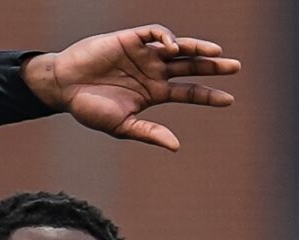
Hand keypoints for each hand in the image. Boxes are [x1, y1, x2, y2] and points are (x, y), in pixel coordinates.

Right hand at [23, 25, 239, 149]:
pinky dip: (166, 37)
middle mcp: (153, 72)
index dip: (209, 95)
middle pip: (190, 67)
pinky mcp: (129, 40)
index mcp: (154, 93)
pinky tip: (174, 47)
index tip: (230, 100)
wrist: (63, 88)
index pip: (188, 92)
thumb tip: (176, 146)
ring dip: (197, 49)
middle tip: (236, 67)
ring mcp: (143, 55)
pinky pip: (154, 34)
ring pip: (178, 48)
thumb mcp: (122, 127)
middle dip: (213, 66)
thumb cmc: (89, 109)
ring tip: (216, 53)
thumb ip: (149, 134)